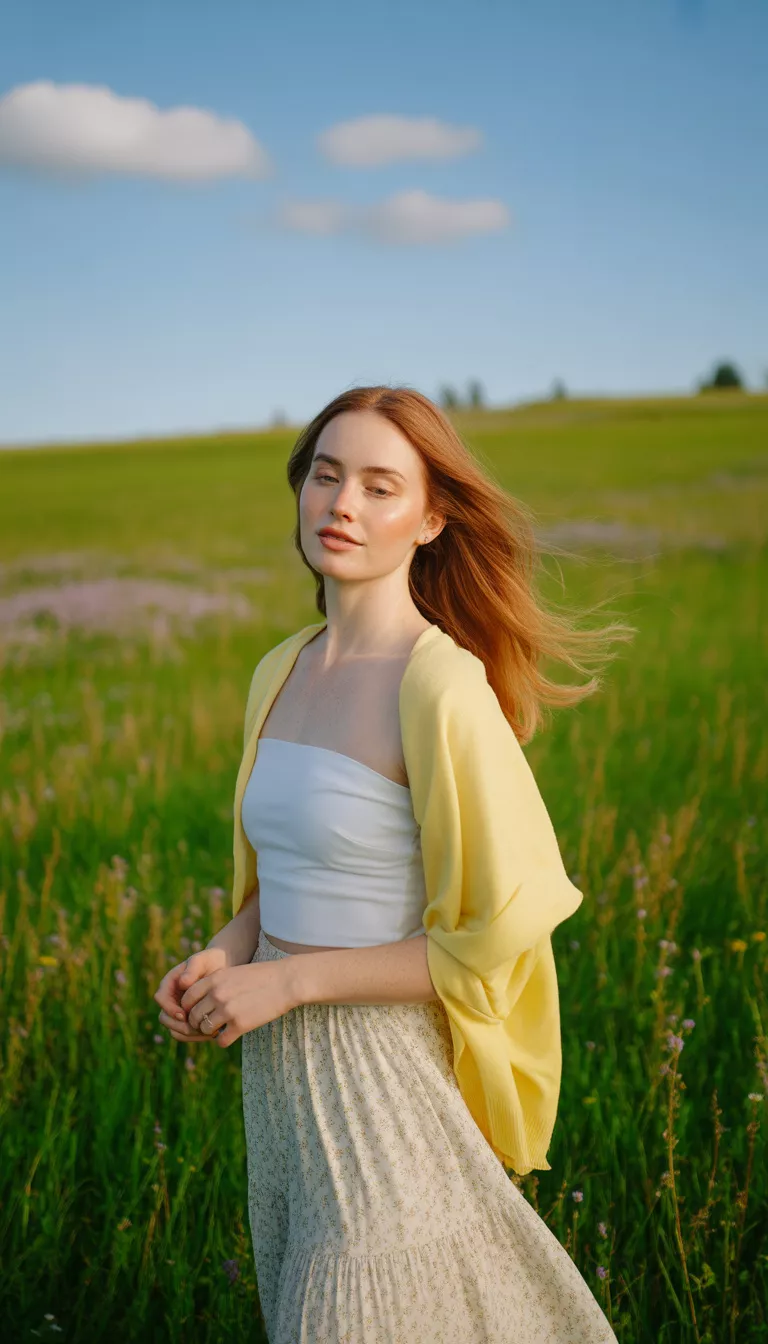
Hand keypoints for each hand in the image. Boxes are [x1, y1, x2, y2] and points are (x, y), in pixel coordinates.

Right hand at [154, 946, 229, 1043]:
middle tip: (196, 1028)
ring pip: (174, 1029)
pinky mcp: (189, 1020)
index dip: (170, 1008)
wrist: (223, 969)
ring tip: (205, 1031)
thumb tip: (182, 983)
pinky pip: (186, 1033)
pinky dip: (195, 1036)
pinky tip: (210, 1033)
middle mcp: (171, 998)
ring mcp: (179, 1010)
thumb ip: (192, 969)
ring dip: (187, 1033)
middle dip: (178, 1025)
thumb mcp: (203, 960)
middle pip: (164, 1018)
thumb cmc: (211, 961)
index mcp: (170, 983)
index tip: (184, 1014)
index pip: (161, 998)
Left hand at [179, 959, 299, 1047]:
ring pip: (204, 1029)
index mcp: (213, 980)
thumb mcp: (233, 973)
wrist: (285, 981)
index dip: (189, 1008)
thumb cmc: (261, 976)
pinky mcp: (240, 1025)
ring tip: (219, 1029)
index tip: (198, 1011)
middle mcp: (217, 995)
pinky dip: (223, 1040)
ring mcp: (227, 1010)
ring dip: (209, 1032)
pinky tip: (231, 1035)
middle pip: (193, 1016)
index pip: (187, 998)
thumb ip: (215, 985)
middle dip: (198, 1022)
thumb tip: (199, 999)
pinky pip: (220, 1040)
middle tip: (207, 1023)